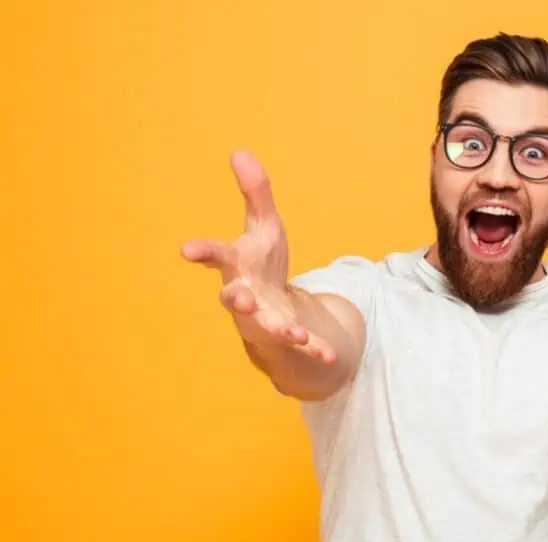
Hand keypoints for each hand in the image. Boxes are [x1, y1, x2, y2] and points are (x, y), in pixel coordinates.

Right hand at [180, 150, 335, 362]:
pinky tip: (330, 355)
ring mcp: (262, 318)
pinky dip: (314, 348)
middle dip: (237, 298)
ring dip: (282, 328)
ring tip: (296, 334)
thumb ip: (255, 192)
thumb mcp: (264, 224)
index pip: (215, 254)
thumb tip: (240, 151)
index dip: (202, 251)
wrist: (270, 306)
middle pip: (234, 297)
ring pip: (267, 325)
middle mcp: (243, 294)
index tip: (186, 249)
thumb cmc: (262, 262)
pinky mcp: (284, 335)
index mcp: (236, 264)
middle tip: (241, 297)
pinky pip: (299, 344)